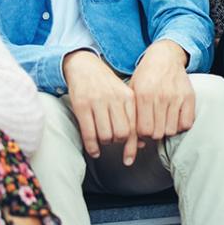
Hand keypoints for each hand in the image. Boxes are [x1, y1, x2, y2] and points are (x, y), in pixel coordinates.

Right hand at [62, 50, 137, 164]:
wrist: (84, 65)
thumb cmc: (106, 85)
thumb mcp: (123, 96)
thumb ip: (132, 117)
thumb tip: (141, 144)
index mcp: (128, 96)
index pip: (134, 126)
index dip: (132, 146)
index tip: (129, 159)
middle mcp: (114, 99)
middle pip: (121, 133)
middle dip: (117, 142)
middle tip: (112, 140)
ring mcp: (97, 102)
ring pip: (105, 135)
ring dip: (104, 143)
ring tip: (102, 139)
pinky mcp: (81, 105)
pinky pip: (89, 133)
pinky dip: (92, 147)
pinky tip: (93, 150)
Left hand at [129, 40, 193, 141]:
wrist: (164, 57)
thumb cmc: (145, 76)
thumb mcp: (132, 91)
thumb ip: (131, 116)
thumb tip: (134, 146)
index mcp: (143, 95)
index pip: (144, 130)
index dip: (142, 134)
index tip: (143, 128)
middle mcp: (160, 96)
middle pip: (158, 133)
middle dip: (154, 133)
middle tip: (153, 124)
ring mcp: (177, 97)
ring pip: (172, 130)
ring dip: (167, 129)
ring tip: (163, 120)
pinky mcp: (189, 97)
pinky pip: (187, 123)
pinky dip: (181, 125)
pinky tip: (175, 117)